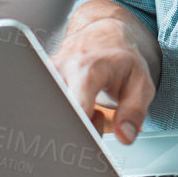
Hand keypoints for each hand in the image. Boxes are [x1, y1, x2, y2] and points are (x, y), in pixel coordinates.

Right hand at [53, 14, 155, 145]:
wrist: (103, 33)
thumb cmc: (122, 60)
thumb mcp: (140, 83)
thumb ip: (134, 110)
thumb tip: (125, 136)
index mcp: (86, 69)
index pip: (76, 109)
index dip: (84, 131)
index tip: (92, 142)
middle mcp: (59, 70)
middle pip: (58, 115)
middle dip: (76, 130)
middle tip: (95, 120)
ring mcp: (44, 75)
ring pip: (50, 114)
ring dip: (68, 122)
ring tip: (86, 109)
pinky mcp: (37, 80)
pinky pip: (45, 108)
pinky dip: (61, 115)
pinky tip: (73, 107)